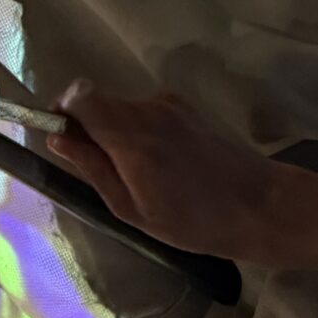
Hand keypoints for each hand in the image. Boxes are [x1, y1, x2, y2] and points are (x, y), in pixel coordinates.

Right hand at [50, 86, 279, 263]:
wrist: (261, 205)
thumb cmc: (194, 222)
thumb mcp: (133, 210)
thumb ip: (92, 169)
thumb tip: (57, 138)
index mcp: (131, 135)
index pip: (79, 95)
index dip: (62, 109)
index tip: (62, 136)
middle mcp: (148, 107)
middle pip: (100, 101)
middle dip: (91, 128)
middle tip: (103, 170)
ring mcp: (170, 103)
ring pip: (123, 108)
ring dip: (118, 133)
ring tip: (142, 176)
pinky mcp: (186, 106)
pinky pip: (147, 112)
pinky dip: (142, 132)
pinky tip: (164, 166)